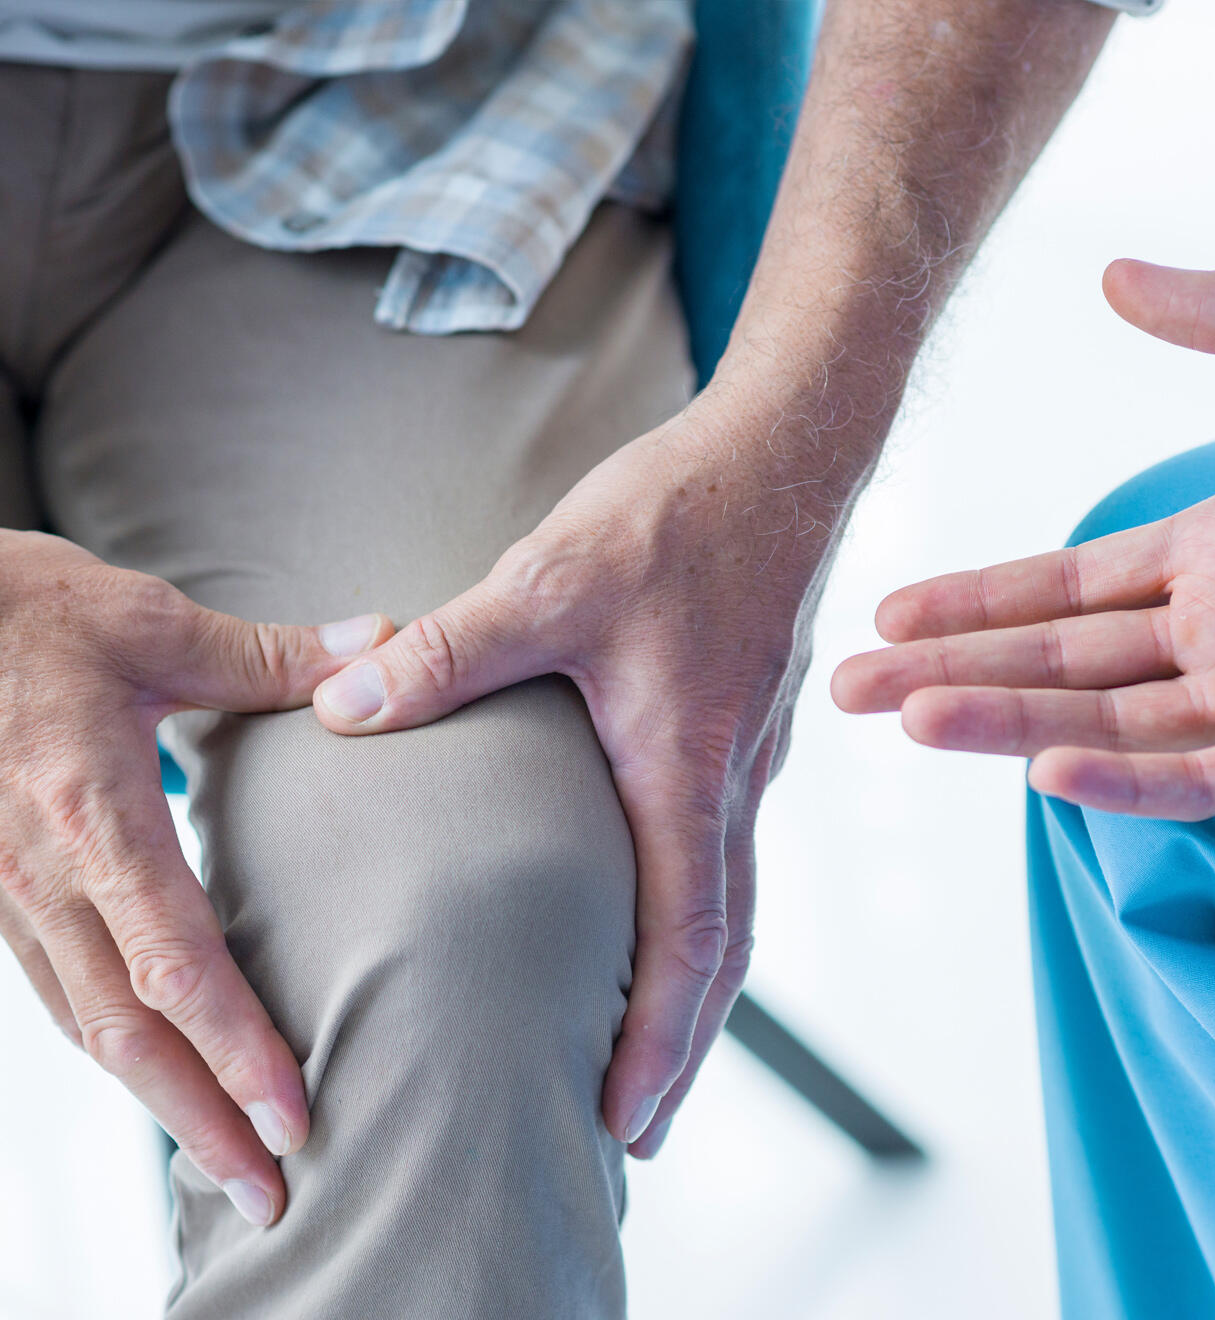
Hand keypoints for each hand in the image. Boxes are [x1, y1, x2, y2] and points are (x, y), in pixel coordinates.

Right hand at [0, 531, 390, 1223]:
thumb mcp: (156, 625)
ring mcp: (8, 894)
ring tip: (222, 1161)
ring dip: (155, 1103)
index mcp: (93, 814)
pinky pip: (57, 992)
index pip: (172, 961)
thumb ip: (274, 656)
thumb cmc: (28, 612)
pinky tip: (159, 1074)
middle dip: (200, 1121)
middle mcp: (42, 876)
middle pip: (125, 1031)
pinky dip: (114, 1049)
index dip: (235, 1047)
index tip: (292, 1113)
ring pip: (83, 1028)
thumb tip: (383, 643)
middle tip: (271, 1191)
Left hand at [312, 395, 829, 1156]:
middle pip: (725, 947)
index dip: (659, 1041)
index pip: (686, 941)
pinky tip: (657, 902)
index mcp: (686, 767)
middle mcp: (732, 777)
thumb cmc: (679, 514)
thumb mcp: (549, 578)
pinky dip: (700, 911)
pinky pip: (728, 845)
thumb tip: (347, 707)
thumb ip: (447, 652)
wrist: (782, 452)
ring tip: (652, 1043)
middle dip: (685, 1046)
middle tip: (637, 1125)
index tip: (623, 1122)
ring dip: (697, 985)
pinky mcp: (746, 719)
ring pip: (732, 901)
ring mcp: (749, 752)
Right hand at [833, 261, 1214, 820]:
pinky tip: (1049, 773)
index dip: (972, 600)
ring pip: (1109, 718)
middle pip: (1057, 661)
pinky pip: (1211, 773)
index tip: (885, 615)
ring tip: (905, 721)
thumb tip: (1107, 279)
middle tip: (840, 691)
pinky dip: (1132, 780)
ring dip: (1008, 722)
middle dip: (945, 673)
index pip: (1063, 588)